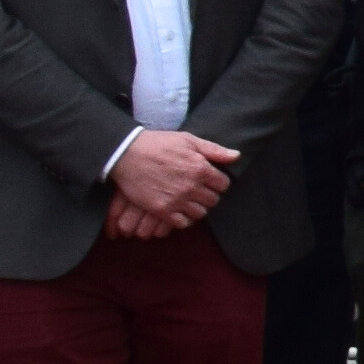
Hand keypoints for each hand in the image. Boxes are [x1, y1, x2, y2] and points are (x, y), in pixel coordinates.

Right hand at [105, 128, 236, 239]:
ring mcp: (177, 200)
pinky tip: (179, 210)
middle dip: (208, 195)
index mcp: (200, 168)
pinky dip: (183, 218)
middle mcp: (191, 186)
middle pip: (213, 200)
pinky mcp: (162, 210)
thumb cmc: (158, 143)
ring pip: (200, 214)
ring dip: (197, 207)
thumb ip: (214, 150)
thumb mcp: (188, 140)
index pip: (223, 184)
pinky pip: (182, 223)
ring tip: (189, 200)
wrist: (127, 153)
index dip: (218, 182)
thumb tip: (236, 156)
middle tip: (199, 191)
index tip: (210, 181)